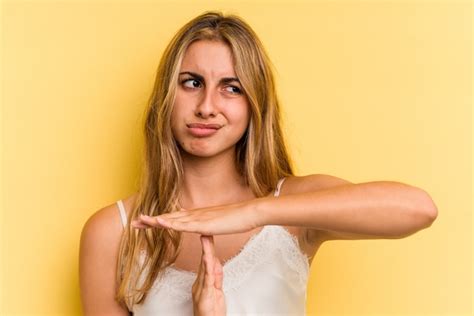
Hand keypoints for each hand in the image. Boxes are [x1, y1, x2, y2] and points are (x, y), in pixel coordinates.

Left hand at [131, 201, 261, 234]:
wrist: (249, 213)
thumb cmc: (237, 219)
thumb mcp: (219, 223)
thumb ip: (209, 225)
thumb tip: (203, 228)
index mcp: (197, 216)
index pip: (174, 218)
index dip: (159, 220)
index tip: (146, 222)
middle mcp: (194, 214)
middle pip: (168, 217)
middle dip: (151, 220)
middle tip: (133, 222)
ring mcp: (198, 218)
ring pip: (172, 219)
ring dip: (155, 220)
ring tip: (140, 221)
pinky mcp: (203, 223)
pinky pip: (183, 224)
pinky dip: (170, 223)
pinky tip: (159, 223)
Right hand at [192, 235, 225, 315]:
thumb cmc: (211, 312)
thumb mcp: (216, 292)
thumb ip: (216, 277)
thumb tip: (216, 263)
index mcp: (202, 282)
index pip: (206, 262)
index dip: (207, 249)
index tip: (208, 236)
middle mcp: (199, 283)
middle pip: (204, 261)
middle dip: (206, 246)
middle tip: (206, 231)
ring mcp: (200, 289)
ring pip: (204, 267)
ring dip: (206, 252)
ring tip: (206, 239)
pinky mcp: (204, 295)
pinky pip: (207, 279)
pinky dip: (207, 267)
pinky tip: (208, 258)